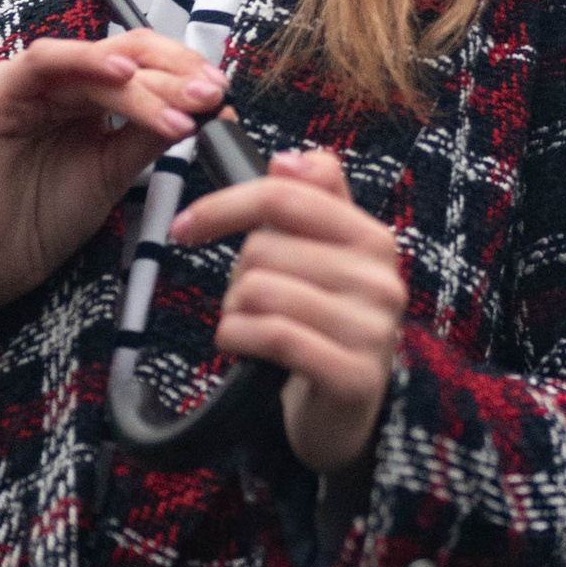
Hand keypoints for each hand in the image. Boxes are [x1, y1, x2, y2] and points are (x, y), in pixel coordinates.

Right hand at [0, 28, 226, 344]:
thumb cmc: (48, 215)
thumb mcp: (115, 170)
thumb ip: (151, 134)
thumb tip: (209, 106)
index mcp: (87, 95)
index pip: (143, 64)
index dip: (184, 72)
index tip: (223, 94)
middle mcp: (59, 82)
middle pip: (126, 54)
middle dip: (175, 74)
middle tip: (213, 94)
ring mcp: (28, 85)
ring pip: (96, 61)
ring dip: (145, 79)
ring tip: (185, 102)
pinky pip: (42, 63)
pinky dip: (85, 63)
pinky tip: (123, 77)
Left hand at [171, 144, 407, 476]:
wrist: (349, 407)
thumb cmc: (324, 322)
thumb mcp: (325, 256)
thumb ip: (313, 199)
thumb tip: (288, 159)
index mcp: (373, 238)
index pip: (285, 195)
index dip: (223, 205)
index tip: (185, 227)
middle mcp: (381, 279)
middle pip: (263, 248)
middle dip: (235, 277)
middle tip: (247, 302)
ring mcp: (372, 329)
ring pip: (260, 291)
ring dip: (234, 313)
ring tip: (251, 327)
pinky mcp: (353, 375)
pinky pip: (270, 335)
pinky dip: (237, 339)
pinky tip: (241, 347)